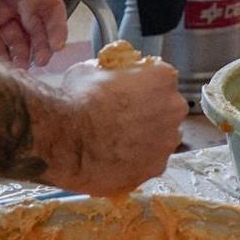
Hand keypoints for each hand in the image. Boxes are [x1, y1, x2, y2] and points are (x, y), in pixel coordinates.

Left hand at [0, 0, 67, 69]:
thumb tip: (44, 17)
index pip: (49, 5)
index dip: (56, 25)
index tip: (57, 45)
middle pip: (35, 27)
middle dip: (42, 44)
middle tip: (42, 60)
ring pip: (16, 41)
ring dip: (23, 54)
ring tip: (23, 67)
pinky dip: (1, 59)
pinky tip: (4, 66)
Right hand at [53, 52, 183, 193]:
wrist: (66, 141)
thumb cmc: (77, 101)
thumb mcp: (91, 70)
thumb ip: (109, 72)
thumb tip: (104, 74)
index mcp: (162, 78)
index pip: (162, 78)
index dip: (144, 86)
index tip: (129, 92)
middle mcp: (173, 108)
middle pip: (168, 108)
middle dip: (151, 112)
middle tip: (124, 118)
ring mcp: (167, 141)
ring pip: (162, 137)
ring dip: (147, 138)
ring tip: (118, 142)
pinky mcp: (156, 168)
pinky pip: (151, 162)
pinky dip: (138, 161)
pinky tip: (116, 159)